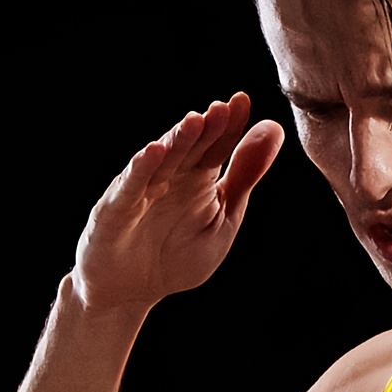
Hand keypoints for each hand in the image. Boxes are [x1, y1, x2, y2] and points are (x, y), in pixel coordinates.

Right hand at [72, 93, 283, 312]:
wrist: (131, 290)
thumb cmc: (178, 255)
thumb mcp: (223, 219)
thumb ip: (244, 177)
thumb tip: (275, 129)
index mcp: (198, 178)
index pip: (216, 145)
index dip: (229, 125)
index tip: (243, 101)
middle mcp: (170, 177)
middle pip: (191, 147)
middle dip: (206, 128)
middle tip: (223, 108)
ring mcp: (142, 190)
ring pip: (162, 161)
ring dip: (177, 140)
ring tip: (195, 121)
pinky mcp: (116, 209)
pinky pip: (131, 187)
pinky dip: (142, 169)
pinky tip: (155, 151)